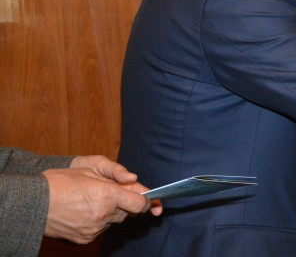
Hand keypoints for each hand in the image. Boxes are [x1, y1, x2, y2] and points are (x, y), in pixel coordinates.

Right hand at [42, 156, 160, 243]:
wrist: (33, 204)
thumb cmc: (60, 182)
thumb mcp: (89, 169)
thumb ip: (115, 173)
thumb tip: (133, 178)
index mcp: (108, 195)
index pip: (139, 203)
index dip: (147, 201)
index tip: (151, 200)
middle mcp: (104, 214)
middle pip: (127, 211)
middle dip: (124, 202)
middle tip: (111, 193)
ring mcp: (95, 229)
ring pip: (113, 220)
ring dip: (110, 211)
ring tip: (91, 200)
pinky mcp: (86, 238)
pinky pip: (100, 229)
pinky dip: (98, 220)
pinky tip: (84, 211)